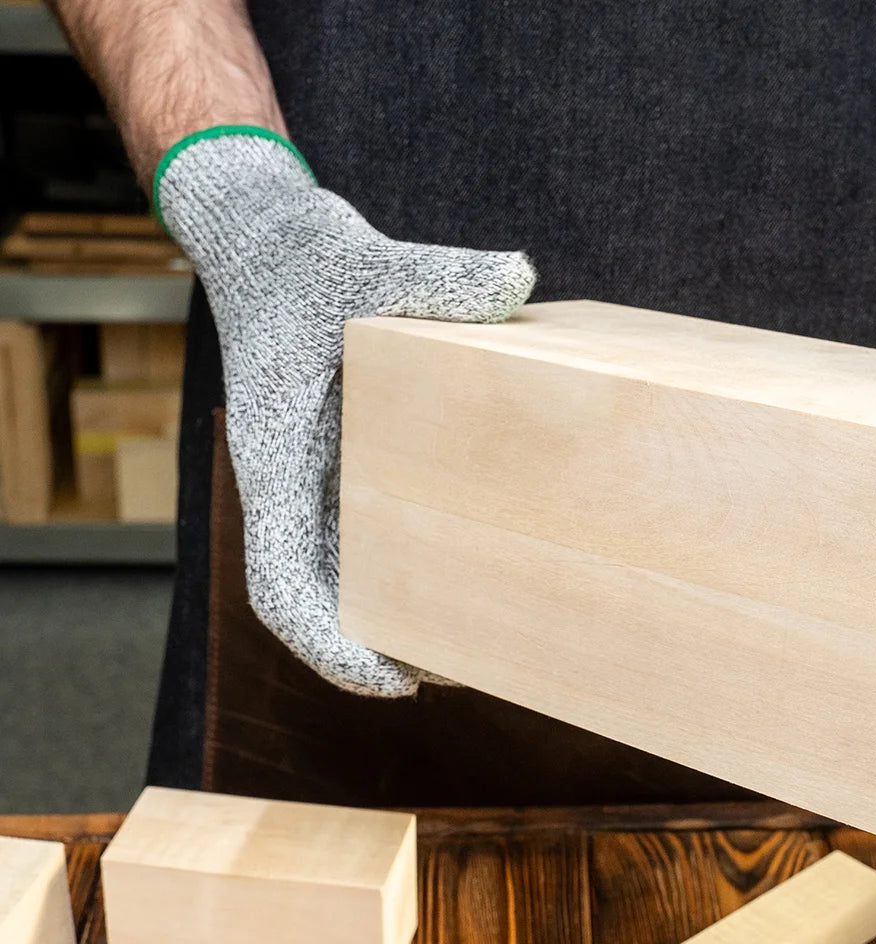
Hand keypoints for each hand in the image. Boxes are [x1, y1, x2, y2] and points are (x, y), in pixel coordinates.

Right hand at [156, 128, 534, 695]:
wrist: (275, 243)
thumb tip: (517, 276)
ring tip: (488, 642)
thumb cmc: (303, 261)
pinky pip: (380, 533)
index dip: (329, 645)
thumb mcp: (364, 262)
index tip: (394, 683)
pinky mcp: (353, 464)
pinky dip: (420, 565)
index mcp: (277, 460)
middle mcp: (295, 486)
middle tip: (470, 670)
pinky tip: (481, 568)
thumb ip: (435, 276)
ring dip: (406, 616)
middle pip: (326, 599)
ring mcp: (322, 481)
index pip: (281, 582)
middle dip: (385, 649)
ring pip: (354, 574)